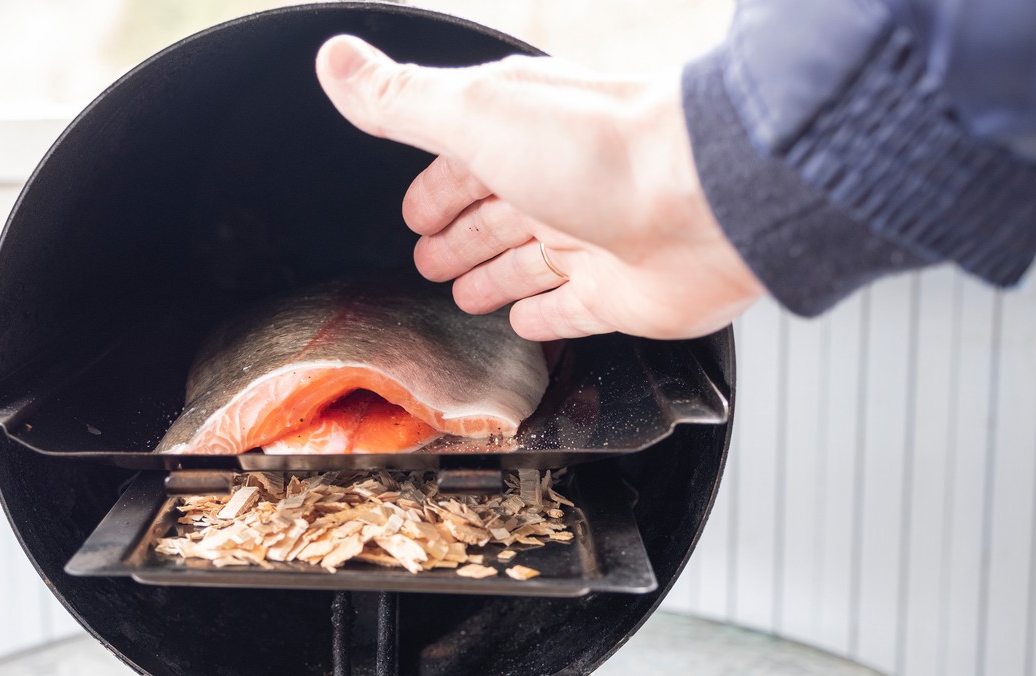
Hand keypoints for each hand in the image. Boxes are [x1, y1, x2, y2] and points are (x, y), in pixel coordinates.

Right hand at [315, 35, 762, 339]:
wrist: (702, 200)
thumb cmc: (596, 150)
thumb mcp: (475, 113)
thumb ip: (402, 98)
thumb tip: (333, 61)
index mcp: (522, 134)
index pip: (463, 163)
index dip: (434, 191)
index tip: (411, 214)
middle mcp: (559, 184)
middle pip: (495, 217)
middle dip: (458, 237)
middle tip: (426, 260)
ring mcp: (591, 241)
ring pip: (528, 264)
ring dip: (493, 278)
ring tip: (463, 297)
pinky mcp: (619, 294)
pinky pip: (571, 311)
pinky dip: (544, 318)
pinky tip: (525, 325)